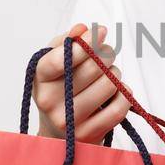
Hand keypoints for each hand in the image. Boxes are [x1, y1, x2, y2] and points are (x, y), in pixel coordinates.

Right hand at [34, 23, 131, 140]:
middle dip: (106, 55)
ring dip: (115, 74)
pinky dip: (124, 95)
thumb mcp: (54, 64)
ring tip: (108, 76)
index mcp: (40, 79)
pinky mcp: (88, 135)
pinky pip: (119, 107)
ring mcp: (69, 121)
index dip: (85, 43)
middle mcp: (50, 102)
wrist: (56, 133)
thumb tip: (82, 29)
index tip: (101, 32)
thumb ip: (66, 42)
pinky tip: (116, 93)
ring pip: (109, 85)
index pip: (62, 60)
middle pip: (93, 68)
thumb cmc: (59, 90)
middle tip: (106, 55)